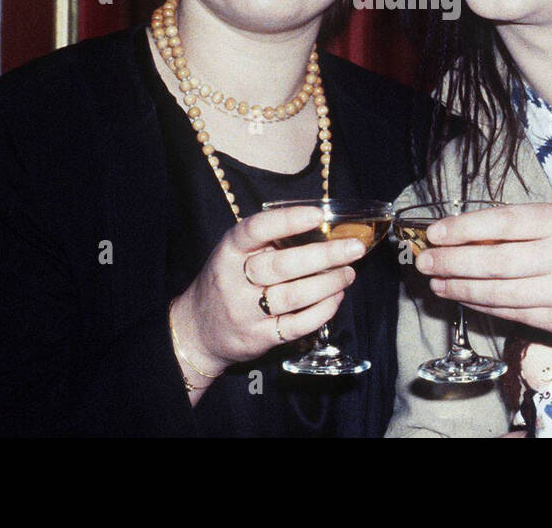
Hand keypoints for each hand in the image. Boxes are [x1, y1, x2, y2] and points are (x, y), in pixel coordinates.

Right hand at [170, 206, 364, 378]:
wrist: (197, 331)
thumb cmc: (227, 282)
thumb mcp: (235, 255)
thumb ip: (267, 243)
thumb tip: (323, 228)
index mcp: (229, 251)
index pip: (255, 229)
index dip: (287, 220)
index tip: (318, 214)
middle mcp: (234, 280)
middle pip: (282, 265)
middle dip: (324, 255)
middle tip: (354, 247)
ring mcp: (246, 312)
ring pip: (294, 296)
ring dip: (329, 283)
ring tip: (349, 272)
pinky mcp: (259, 338)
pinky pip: (297, 325)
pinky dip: (322, 311)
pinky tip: (336, 298)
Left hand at [414, 203, 551, 344]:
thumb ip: (522, 228)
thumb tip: (468, 235)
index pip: (502, 222)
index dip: (464, 228)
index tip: (435, 233)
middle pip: (495, 260)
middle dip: (453, 261)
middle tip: (425, 261)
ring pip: (500, 291)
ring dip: (461, 288)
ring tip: (436, 284)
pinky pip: (512, 313)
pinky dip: (482, 306)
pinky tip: (462, 299)